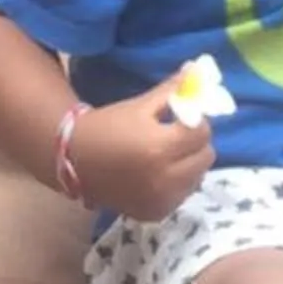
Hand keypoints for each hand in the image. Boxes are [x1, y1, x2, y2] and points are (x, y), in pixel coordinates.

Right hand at [68, 76, 216, 222]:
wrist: (76, 160)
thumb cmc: (108, 127)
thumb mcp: (140, 105)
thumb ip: (172, 90)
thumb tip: (197, 70)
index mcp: (160, 147)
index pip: (202, 132)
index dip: (196, 121)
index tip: (182, 118)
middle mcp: (164, 178)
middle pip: (206, 157)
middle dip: (196, 143)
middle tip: (178, 135)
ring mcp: (160, 200)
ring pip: (198, 178)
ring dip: (190, 164)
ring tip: (168, 154)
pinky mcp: (155, 213)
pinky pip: (182, 195)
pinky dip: (178, 184)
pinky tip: (160, 174)